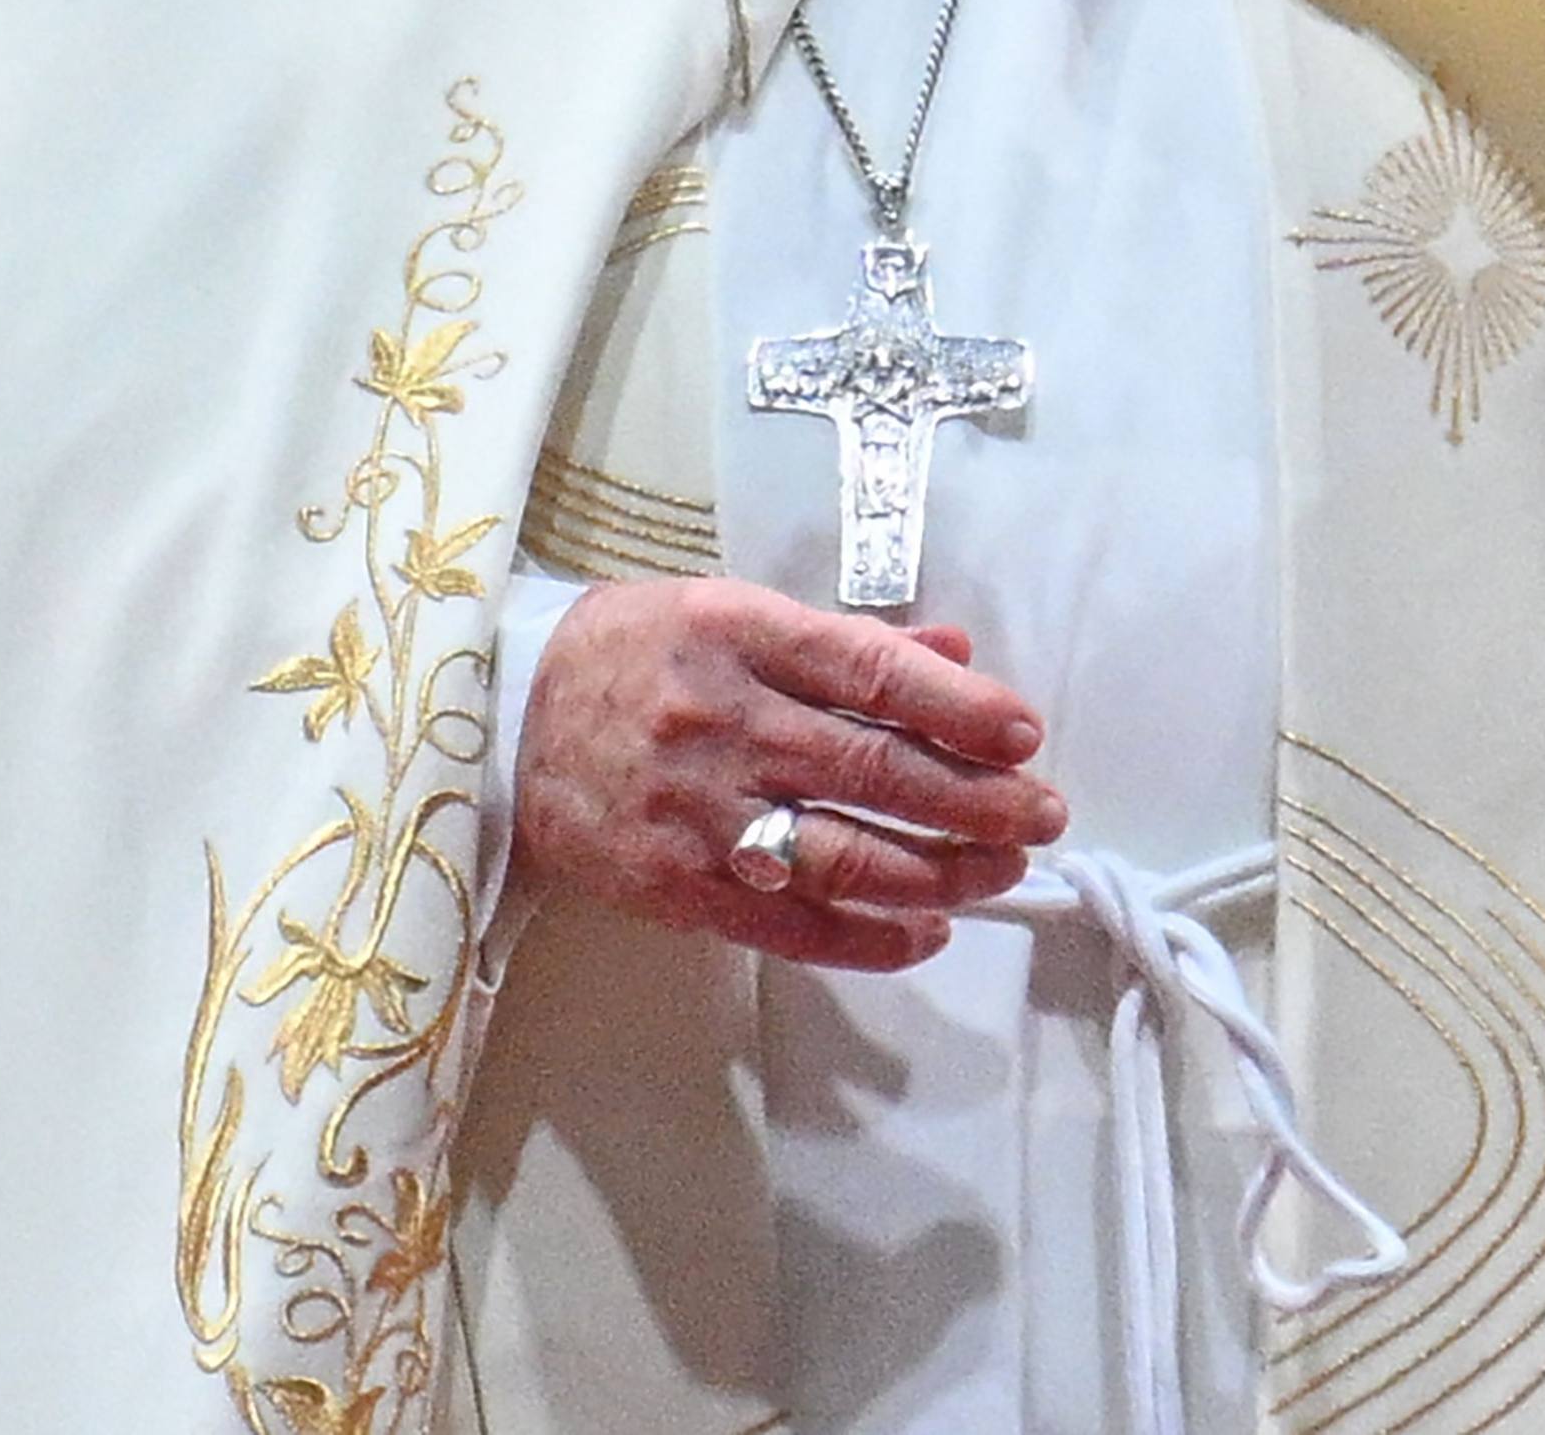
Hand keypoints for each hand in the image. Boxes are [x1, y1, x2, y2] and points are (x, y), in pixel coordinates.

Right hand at [511, 577, 1067, 973]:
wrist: (500, 722)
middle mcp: (723, 720)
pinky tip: (926, 932)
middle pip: (871, 769)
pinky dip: (868, 935)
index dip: (956, 708)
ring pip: (842, 853)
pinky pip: (789, 922)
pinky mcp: (677, 886)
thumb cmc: (632, 651)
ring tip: (1002, 873)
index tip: (1024, 732)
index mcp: (738, 634)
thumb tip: (954, 660)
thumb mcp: (728, 609)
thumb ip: (842, 641)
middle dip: (974, 799)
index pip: (868, 671)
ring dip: (939, 872)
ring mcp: (698, 811)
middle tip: (1044, 815)